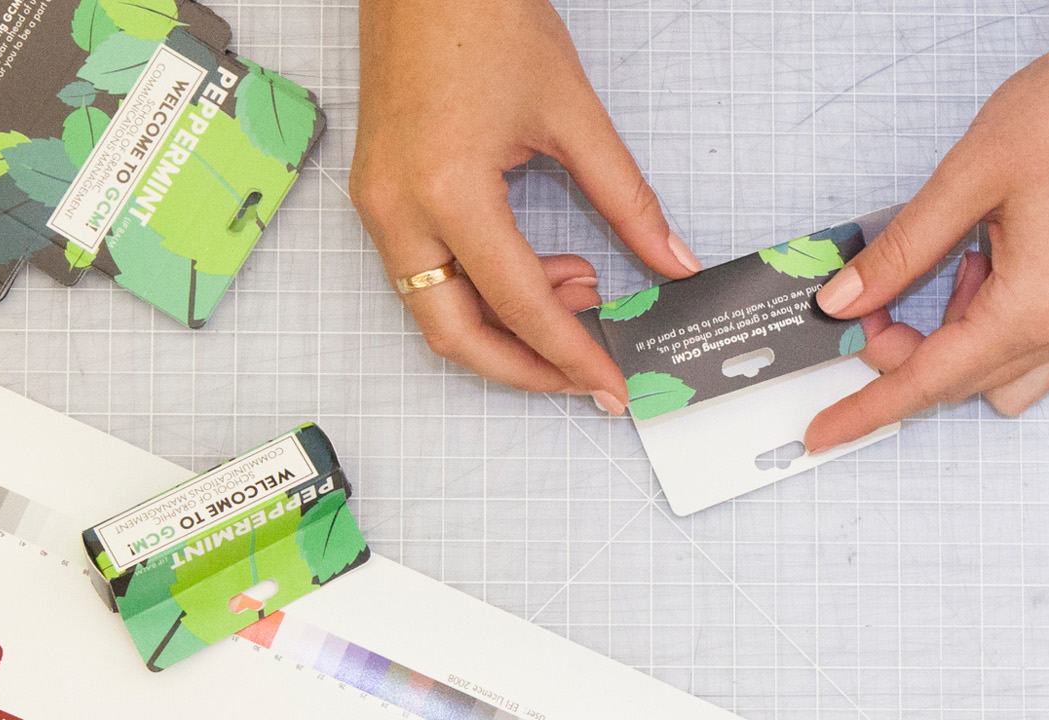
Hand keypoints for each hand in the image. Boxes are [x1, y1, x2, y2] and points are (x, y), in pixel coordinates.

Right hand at [351, 0, 701, 411]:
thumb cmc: (483, 18)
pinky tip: (536, 265)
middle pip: (454, 334)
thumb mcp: (572, 114)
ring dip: (504, 324)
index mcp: (447, 190)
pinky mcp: (377, 196)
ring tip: (580, 285)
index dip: (570, 354)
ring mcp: (378, 206)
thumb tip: (670, 259)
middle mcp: (398, 210)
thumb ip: (627, 198)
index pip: (516, 303)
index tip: (610, 385)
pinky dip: (478, 289)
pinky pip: (423, 273)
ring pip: (433, 310)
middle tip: (588, 373)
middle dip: (524, 367)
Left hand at [804, 0, 1048, 451]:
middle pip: (966, 380)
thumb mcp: (961, 182)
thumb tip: (843, 300)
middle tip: (872, 297)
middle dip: (906, 351)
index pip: (929, 380)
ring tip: (961, 269)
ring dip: (969, 346)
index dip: (867, 407)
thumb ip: (899, 252)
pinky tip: (1017, 305)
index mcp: (1032, 305)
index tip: (823, 430)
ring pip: (1018, 379)